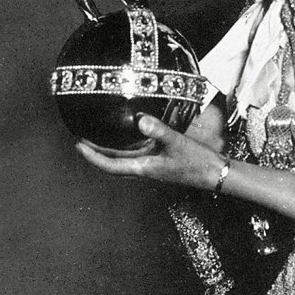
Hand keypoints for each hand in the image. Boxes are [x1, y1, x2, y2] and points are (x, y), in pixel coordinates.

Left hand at [76, 114, 224, 190]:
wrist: (215, 174)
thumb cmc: (197, 161)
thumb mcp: (178, 143)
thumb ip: (160, 131)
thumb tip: (140, 121)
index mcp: (145, 168)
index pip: (111, 166)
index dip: (93, 157)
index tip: (78, 145)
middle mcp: (145, 169)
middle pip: (113, 164)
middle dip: (96, 154)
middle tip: (81, 139)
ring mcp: (152, 166)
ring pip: (123, 160)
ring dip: (109, 151)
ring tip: (97, 137)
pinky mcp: (160, 162)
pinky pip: (135, 155)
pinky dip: (125, 148)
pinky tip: (127, 136)